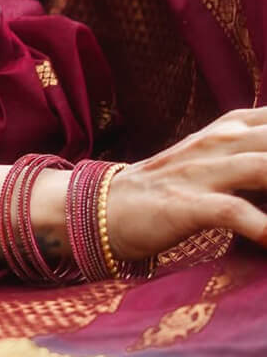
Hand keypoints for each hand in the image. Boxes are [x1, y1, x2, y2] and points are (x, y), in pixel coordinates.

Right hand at [107, 107, 266, 260]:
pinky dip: (262, 226)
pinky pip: (231, 211)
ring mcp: (199, 173)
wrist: (104, 205)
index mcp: (229, 129)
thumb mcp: (214, 157)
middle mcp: (217, 143)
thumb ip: (252, 155)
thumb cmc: (170, 186)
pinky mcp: (185, 205)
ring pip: (261, 167)